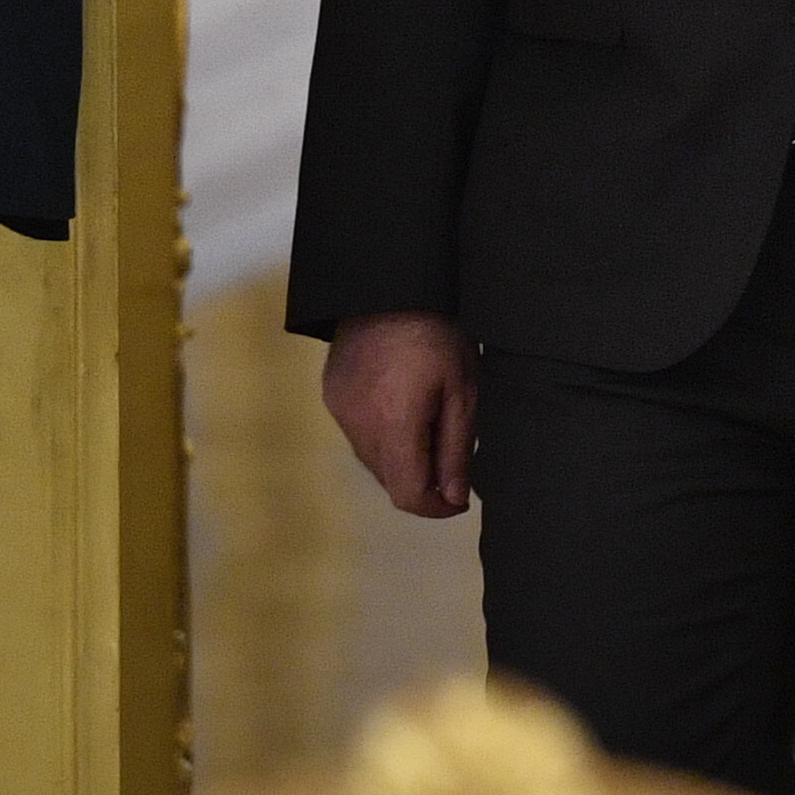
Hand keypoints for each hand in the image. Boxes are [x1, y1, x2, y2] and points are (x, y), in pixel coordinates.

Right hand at [321, 310, 480, 518]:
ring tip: (431, 423)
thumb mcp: (462, 391)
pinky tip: (404, 405)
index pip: (407, 496)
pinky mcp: (332, 397)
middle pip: (390, 481)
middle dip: (423, 481)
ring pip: (372, 460)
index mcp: (393, 427)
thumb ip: (456, 449)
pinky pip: (358, 434)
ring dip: (402, 458)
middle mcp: (358, 427)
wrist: (390, 286)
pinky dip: (382, 435)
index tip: (459, 498)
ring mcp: (340, 412)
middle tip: (452, 456)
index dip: (436, 507)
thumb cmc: (437, 334)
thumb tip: (455, 497)